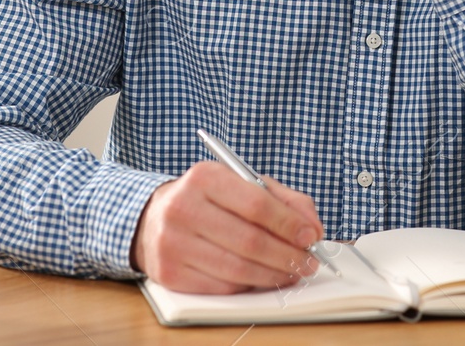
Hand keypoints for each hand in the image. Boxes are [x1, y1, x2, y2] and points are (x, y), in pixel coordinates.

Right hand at [129, 161, 325, 292]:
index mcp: (204, 177)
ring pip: (238, 269)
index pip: (256, 204)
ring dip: (274, 274)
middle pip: (250, 240)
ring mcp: (173, 243)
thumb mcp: (241, 185)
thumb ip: (283, 200)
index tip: (311, 236)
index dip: (289, 224)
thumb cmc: (207, 201)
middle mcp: (183, 208)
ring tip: (293, 272)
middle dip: (288, 255)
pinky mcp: (169, 273)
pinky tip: (263, 278)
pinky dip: (250, 285)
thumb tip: (312, 229)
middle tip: (308, 261)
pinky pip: (222, 287)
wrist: (152, 219)